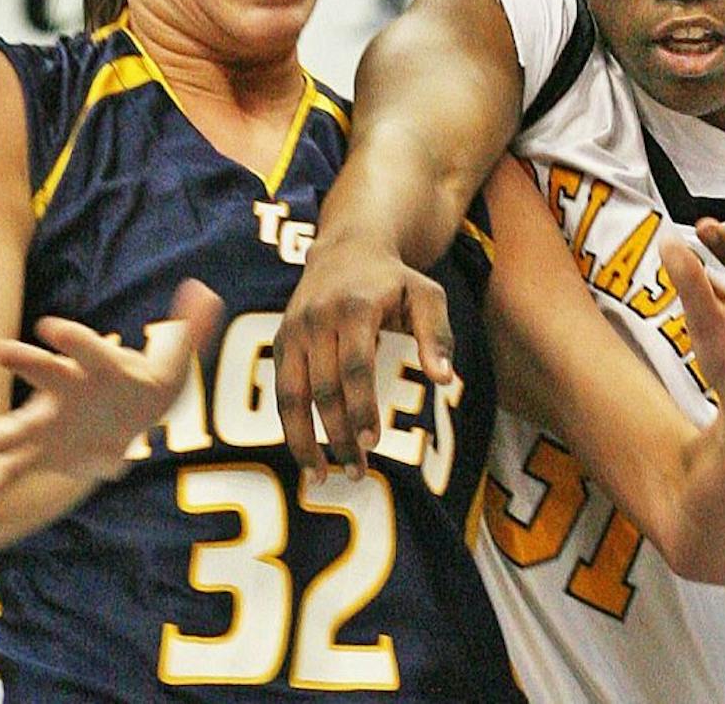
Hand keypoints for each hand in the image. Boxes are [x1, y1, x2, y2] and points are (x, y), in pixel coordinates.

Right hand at [0, 279, 222, 511]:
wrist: (117, 422)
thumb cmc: (141, 387)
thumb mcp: (170, 363)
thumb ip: (189, 329)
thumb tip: (207, 292)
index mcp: (96, 366)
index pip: (87, 347)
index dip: (73, 338)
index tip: (51, 326)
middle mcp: (64, 389)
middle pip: (45, 371)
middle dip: (25, 361)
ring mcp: (47, 422)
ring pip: (19, 426)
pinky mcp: (38, 454)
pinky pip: (11, 471)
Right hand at [273, 233, 453, 481]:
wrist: (346, 249)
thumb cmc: (394, 280)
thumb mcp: (427, 295)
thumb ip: (437, 335)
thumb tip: (443, 380)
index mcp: (354, 308)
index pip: (355, 366)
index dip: (360, 407)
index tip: (372, 443)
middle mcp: (317, 319)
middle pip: (323, 386)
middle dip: (337, 433)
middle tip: (357, 471)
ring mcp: (293, 330)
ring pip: (291, 395)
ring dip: (304, 440)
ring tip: (321, 476)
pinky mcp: (280, 341)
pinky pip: (280, 391)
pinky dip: (289, 427)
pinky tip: (305, 456)